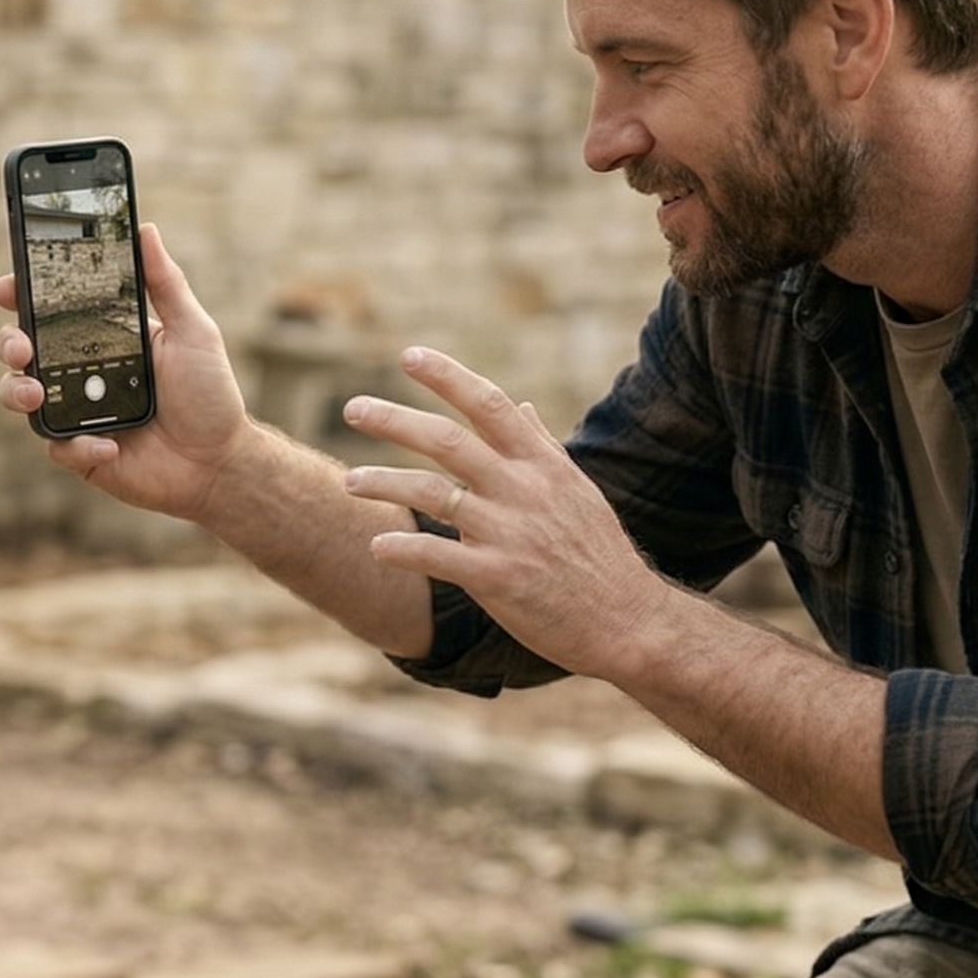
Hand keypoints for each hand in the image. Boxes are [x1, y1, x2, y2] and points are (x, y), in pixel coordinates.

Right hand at [0, 223, 256, 521]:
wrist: (218, 462)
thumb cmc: (209, 394)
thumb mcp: (193, 331)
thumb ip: (166, 283)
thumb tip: (145, 230)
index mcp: (100, 336)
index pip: (49, 309)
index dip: (20, 295)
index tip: (8, 287)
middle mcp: (80, 371)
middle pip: (20, 349)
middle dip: (7, 343)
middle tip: (21, 348)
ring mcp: (75, 412)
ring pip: (20, 395)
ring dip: (17, 392)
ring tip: (37, 394)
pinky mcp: (79, 452)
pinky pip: (56, 445)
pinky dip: (77, 444)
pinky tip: (110, 443)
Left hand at [337, 346, 663, 680]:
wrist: (628, 622)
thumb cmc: (598, 555)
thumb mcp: (578, 492)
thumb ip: (542, 448)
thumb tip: (523, 407)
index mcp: (542, 465)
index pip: (490, 404)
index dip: (447, 376)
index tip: (409, 355)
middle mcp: (524, 490)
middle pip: (448, 440)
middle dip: (394, 419)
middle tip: (352, 407)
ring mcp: (510, 533)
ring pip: (432, 493)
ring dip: (383, 483)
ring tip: (349, 482)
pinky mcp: (499, 578)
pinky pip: (438, 555)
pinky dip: (403, 549)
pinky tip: (376, 546)